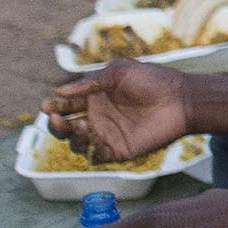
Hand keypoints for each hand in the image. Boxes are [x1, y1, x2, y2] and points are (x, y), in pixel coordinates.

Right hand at [43, 58, 195, 164]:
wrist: (180, 99)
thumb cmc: (152, 80)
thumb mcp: (119, 71)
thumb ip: (90, 82)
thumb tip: (59, 91)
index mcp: (95, 97)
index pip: (66, 105)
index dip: (54, 106)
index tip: (47, 105)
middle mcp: (97, 117)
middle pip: (66, 127)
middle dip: (57, 124)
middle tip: (58, 118)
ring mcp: (107, 134)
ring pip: (77, 143)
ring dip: (74, 136)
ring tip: (85, 125)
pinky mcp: (118, 150)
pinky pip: (96, 156)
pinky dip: (92, 150)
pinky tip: (97, 138)